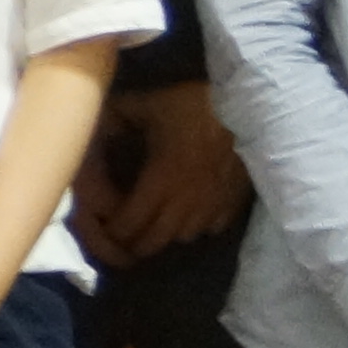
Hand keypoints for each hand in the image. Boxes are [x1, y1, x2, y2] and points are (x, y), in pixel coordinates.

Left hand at [77, 85, 254, 268]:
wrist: (251, 107)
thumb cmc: (196, 105)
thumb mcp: (152, 103)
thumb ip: (121, 112)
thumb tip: (96, 116)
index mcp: (160, 181)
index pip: (130, 223)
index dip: (114, 231)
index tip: (107, 227)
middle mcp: (184, 202)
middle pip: (155, 240)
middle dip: (136, 244)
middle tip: (127, 238)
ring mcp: (212, 206)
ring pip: (183, 237)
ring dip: (167, 236)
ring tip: (157, 227)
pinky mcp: (234, 203)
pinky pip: (211, 228)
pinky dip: (198, 227)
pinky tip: (192, 214)